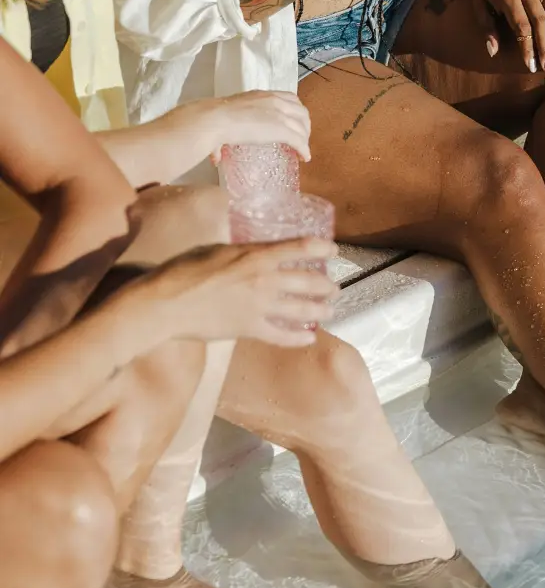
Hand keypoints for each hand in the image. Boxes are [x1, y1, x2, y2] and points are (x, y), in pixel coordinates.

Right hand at [119, 237, 337, 348]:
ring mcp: (260, 306)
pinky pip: (283, 336)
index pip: (299, 248)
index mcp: (255, 255)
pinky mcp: (251, 329)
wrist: (166, 302)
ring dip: (320, 311)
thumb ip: (242, 252)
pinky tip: (309, 339)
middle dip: (326, 286)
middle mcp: (264, 280)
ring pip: (302, 310)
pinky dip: (299, 339)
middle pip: (308, 282)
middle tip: (334, 289)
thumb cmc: (184, 270)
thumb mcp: (217, 249)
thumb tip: (255, 252)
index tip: (333, 251)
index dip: (321, 249)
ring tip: (329, 311)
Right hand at [185, 91, 311, 164]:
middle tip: (301, 140)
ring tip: (302, 151)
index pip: (290, 99)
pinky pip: (300, 141)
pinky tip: (304, 158)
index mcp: (263, 95)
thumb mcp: (226, 119)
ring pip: (303, 127)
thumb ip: (224, 136)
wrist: (214, 119)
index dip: (296, 113)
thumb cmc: (214, 120)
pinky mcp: (281, 129)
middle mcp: (275, 101)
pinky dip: (304, 150)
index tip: (294, 125)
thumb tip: (214, 157)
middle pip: (302, 112)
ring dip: (305, 139)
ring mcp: (280, 114)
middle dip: (304, 126)